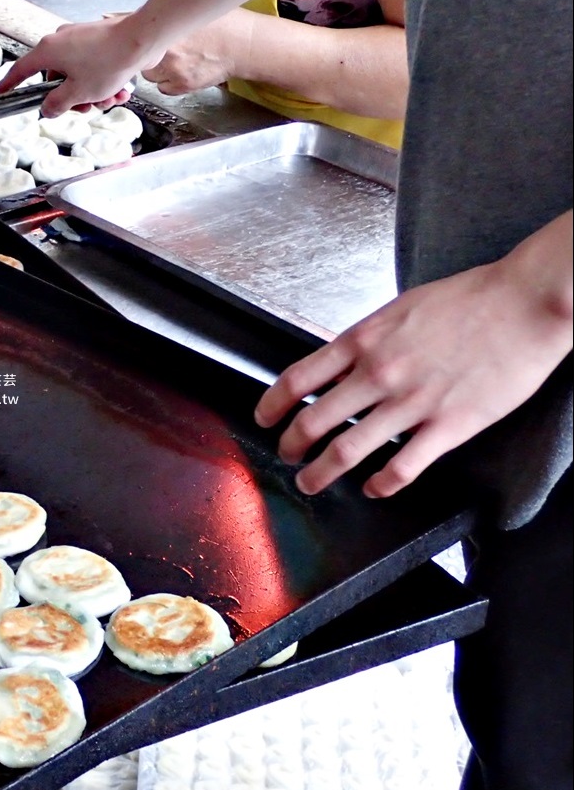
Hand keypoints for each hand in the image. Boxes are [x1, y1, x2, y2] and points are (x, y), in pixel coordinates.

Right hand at [0, 17, 146, 114]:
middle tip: (87, 108)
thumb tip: (47, 109)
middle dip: (72, 98)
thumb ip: (57, 104)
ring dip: (92, 93)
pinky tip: (119, 91)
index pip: (21, 70)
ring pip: (77, 76)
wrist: (142, 39)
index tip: (0, 92)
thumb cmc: (109, 61)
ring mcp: (79, 39)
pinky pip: (92, 67)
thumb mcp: (78, 93)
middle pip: (55, 79)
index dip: (9, 84)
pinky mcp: (97, 41)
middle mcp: (61, 41)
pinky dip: (103, 82)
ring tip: (110, 99)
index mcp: (48, 50)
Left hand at [141, 8, 252, 95]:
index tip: (138, 34)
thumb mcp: (196, 8)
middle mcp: (168, 50)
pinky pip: (162, 87)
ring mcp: (174, 70)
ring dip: (155, 68)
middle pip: (140, 55)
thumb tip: (153, 14)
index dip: (138, 33)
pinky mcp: (182, 85)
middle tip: (158, 46)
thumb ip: (172, 13)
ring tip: (172, 59)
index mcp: (169, 27)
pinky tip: (178, 71)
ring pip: (148, 74)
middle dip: (147, 51)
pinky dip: (166, 81)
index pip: (138, 32)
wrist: (243, 45)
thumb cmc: (225, 24)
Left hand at [255, 238, 573, 497]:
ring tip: (312, 483)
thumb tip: (339, 364)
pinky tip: (374, 489)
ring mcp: (411, 403)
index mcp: (363, 340)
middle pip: (312, 422)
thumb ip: (366, 340)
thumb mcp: (398, 310)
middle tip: (287, 457)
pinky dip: (380, 485)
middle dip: (291, 447)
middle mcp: (378, 373)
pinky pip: (401, 468)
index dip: (272, 406)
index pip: (296, 379)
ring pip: (347, 452)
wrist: (524, 302)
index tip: (264, 419)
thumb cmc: (469, 300)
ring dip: (321, 474)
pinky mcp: (448, 426)